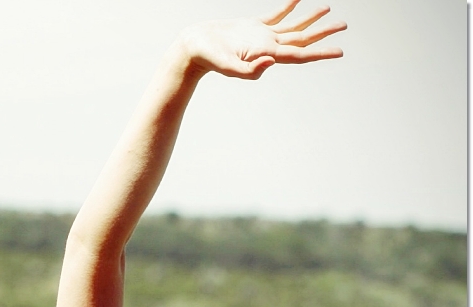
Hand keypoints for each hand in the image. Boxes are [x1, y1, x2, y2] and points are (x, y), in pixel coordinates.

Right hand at [182, 0, 345, 79]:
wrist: (192, 48)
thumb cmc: (207, 58)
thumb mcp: (226, 66)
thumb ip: (247, 70)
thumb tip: (270, 63)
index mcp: (265, 55)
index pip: (299, 55)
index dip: (320, 53)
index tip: (339, 51)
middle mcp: (267, 46)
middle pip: (302, 40)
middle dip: (323, 33)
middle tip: (343, 25)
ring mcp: (261, 36)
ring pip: (292, 27)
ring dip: (310, 19)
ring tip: (327, 9)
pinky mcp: (252, 26)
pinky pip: (276, 15)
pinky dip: (288, 6)